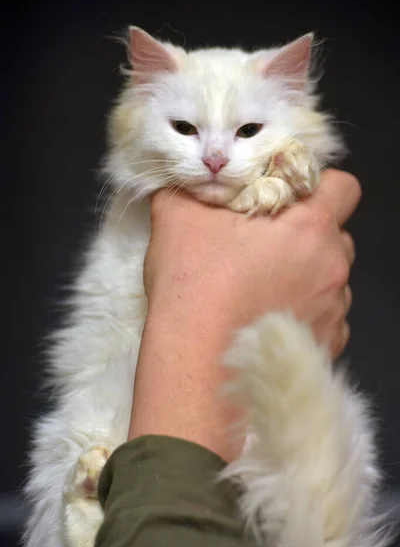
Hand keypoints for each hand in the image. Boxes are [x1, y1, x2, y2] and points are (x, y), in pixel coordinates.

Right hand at [130, 170, 359, 461]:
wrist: (196, 366)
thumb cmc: (192, 285)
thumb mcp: (176, 220)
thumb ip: (188, 189)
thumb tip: (189, 181)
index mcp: (310, 227)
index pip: (343, 188)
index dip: (318, 187)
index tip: (285, 200)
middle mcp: (333, 267)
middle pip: (335, 236)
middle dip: (307, 236)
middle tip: (263, 247)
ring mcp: (335, 311)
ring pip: (330, 279)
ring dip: (305, 277)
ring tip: (262, 292)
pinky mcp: (327, 346)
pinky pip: (325, 318)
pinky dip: (303, 314)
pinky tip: (267, 322)